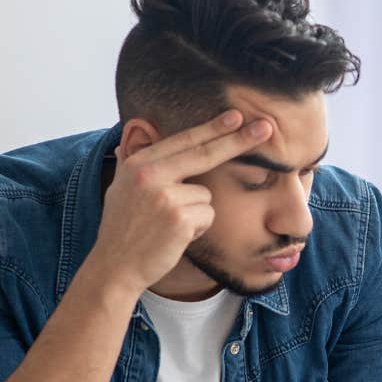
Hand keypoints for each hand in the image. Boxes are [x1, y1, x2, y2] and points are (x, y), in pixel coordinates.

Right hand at [90, 110, 272, 295]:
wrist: (115, 266)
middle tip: (266, 127)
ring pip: (207, 195)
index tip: (237, 116)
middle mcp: (150, 175)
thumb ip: (140, 161)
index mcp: (138, 164)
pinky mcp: (179, 219)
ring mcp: (165, 196)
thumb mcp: (123, 186)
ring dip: (197, 213)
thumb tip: (141, 129)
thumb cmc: (124, 229)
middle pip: (205, 153)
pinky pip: (208, 216)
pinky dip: (198, 228)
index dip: (213, 128)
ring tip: (171, 226)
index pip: (184, 141)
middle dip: (238, 140)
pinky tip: (176, 237)